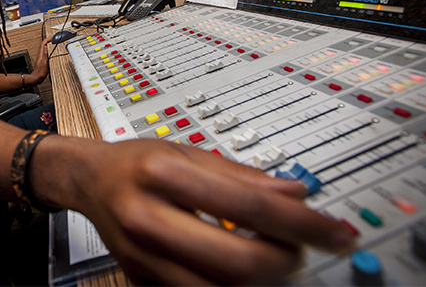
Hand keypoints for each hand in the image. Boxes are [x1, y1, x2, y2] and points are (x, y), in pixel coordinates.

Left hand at [28, 37, 52, 85]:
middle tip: (52, 39)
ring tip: (52, 43)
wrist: (37, 77)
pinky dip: (48, 50)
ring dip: (47, 45)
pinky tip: (50, 52)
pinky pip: (45, 53)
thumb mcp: (44, 63)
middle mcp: (40, 55)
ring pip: (44, 49)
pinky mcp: (42, 60)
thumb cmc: (40, 72)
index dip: (47, 40)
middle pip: (43, 45)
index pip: (43, 44)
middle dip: (47, 41)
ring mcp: (41, 58)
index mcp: (40, 55)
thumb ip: (45, 55)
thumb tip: (46, 47)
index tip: (51, 38)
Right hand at [52, 138, 355, 284]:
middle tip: (301, 248)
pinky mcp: (143, 281)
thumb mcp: (189, 151)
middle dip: (286, 261)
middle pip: (238, 262)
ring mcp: (143, 257)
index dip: (302, 224)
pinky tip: (240, 269)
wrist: (90, 181)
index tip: (335, 231)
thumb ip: (244, 176)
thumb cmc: (138, 161)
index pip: (248, 206)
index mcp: (163, 174)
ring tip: (273, 257)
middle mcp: (148, 219)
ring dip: (262, 280)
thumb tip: (296, 195)